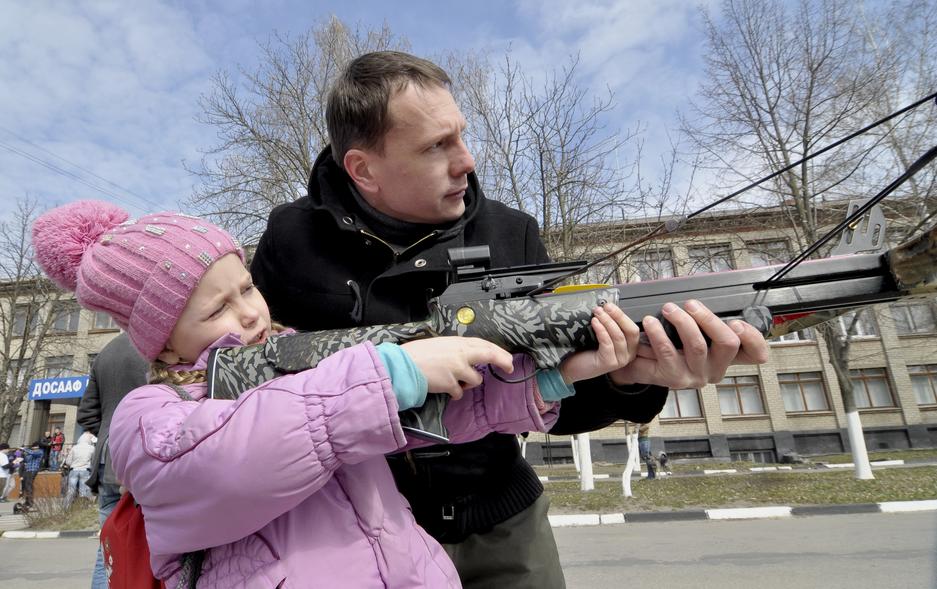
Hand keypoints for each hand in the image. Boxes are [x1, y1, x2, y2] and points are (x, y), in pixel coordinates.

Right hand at [400, 337, 513, 399]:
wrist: (403, 366)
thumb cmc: (417, 355)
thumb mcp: (439, 345)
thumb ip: (455, 350)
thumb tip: (464, 356)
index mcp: (457, 342)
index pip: (483, 344)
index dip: (497, 350)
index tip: (505, 356)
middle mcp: (460, 353)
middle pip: (489, 355)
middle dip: (503, 360)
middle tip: (509, 367)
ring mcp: (457, 369)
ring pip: (476, 379)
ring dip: (468, 383)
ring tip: (455, 382)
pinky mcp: (451, 384)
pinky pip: (460, 392)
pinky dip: (455, 393)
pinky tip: (445, 390)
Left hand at [558, 303, 639, 383]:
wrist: (570, 367)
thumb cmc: (584, 351)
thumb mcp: (602, 336)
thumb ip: (609, 325)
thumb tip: (608, 307)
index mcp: (629, 347)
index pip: (633, 329)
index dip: (623, 315)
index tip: (610, 304)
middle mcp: (628, 355)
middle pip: (631, 332)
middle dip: (618, 316)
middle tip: (606, 306)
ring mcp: (619, 360)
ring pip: (618, 336)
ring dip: (607, 321)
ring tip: (597, 313)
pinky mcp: (609, 363)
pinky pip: (608, 343)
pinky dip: (601, 330)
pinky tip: (594, 322)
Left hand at [609, 299, 768, 388]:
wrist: (643, 368)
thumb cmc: (672, 347)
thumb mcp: (693, 334)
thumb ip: (707, 322)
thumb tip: (712, 305)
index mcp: (725, 357)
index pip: (754, 353)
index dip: (753, 338)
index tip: (737, 323)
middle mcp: (714, 369)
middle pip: (727, 343)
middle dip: (709, 318)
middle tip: (690, 304)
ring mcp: (695, 376)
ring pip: (698, 346)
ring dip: (682, 322)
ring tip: (667, 309)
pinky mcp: (673, 379)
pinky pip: (667, 353)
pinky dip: (657, 334)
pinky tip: (649, 324)